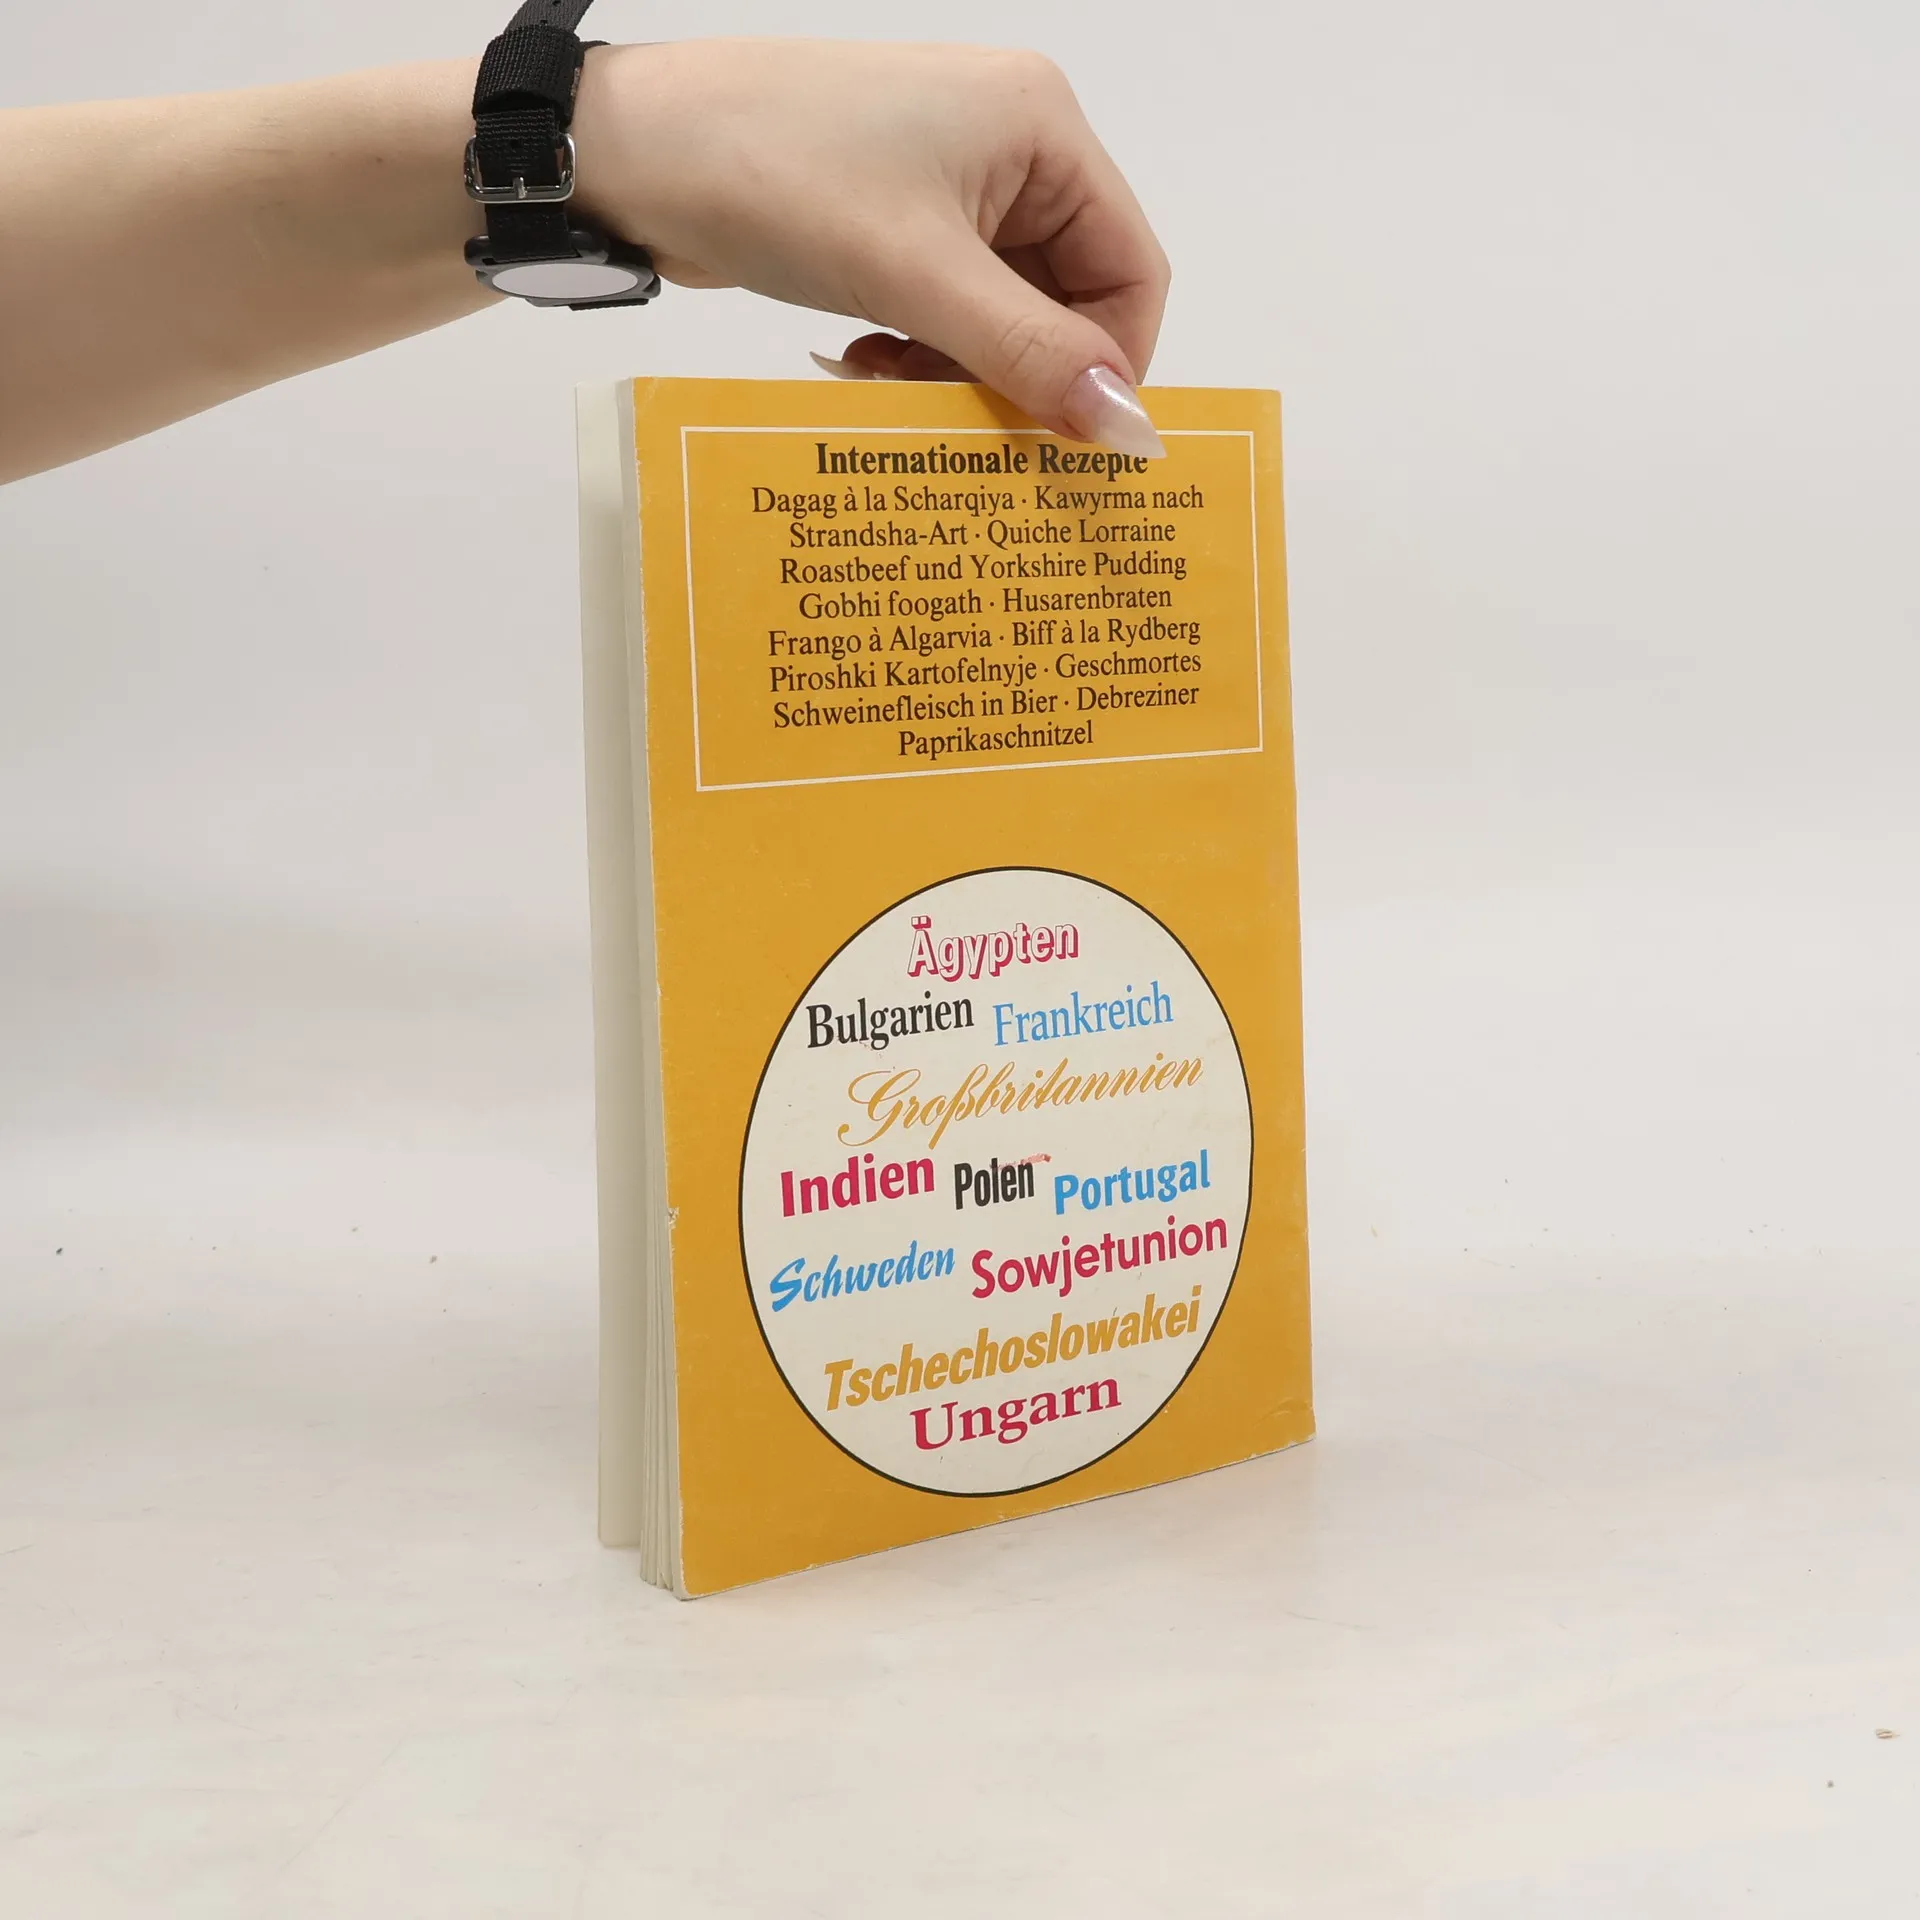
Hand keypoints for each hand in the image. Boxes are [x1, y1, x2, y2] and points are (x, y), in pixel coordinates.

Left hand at [573, 40, 1170, 455]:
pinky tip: (864, 363)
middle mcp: (1010, 147)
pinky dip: (919, 352)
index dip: (1109, 364)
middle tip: (964, 423)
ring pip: (1002, 316)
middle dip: (1019, 372)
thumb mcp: (917, 276)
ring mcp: (950, 183)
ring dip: (959, 371)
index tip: (1065, 439)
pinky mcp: (897, 219)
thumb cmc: (778, 175)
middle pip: (1066, 299)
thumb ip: (1030, 355)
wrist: (635, 152)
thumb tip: (1129, 430)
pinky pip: (947, 310)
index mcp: (1041, 127)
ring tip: (891, 385)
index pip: (1130, 268)